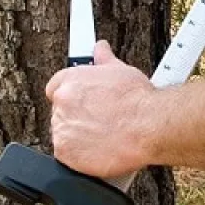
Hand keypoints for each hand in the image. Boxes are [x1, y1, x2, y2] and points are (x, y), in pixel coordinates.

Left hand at [46, 41, 155, 178]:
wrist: (147, 126)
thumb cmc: (137, 100)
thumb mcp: (121, 70)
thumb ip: (104, 59)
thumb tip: (101, 48)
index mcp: (71, 80)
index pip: (56, 85)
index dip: (71, 94)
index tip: (82, 100)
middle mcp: (62, 102)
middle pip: (61, 111)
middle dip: (77, 115)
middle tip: (100, 119)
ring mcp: (62, 128)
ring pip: (64, 133)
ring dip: (79, 135)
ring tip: (104, 134)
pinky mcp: (65, 152)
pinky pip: (67, 155)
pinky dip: (80, 155)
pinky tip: (99, 148)